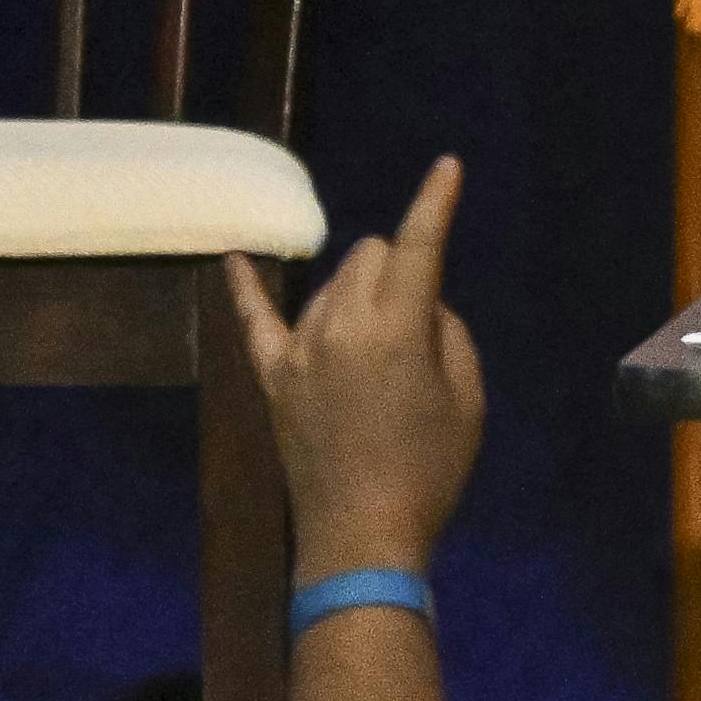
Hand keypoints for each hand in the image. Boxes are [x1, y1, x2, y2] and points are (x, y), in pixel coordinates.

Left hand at [234, 157, 482, 577]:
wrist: (362, 533)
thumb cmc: (431, 468)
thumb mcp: (467, 397)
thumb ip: (446, 334)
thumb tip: (420, 306)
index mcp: (396, 330)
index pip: (419, 247)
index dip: (436, 203)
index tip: (447, 167)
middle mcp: (340, 327)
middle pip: (368, 257)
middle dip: (397, 264)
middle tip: (419, 315)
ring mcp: (298, 351)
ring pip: (331, 285)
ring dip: (358, 290)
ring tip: (380, 341)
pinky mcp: (272, 378)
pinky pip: (254, 320)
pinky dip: (246, 287)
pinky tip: (233, 259)